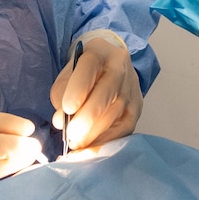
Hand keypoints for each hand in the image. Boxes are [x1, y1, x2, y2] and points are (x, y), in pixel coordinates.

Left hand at [50, 34, 142, 151]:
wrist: (111, 63)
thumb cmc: (83, 71)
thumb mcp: (68, 72)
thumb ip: (61, 92)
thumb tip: (61, 120)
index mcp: (99, 52)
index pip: (90, 66)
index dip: (79, 89)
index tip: (67, 108)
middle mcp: (120, 67)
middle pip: (107, 92)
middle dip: (88, 117)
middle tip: (71, 134)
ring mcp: (131, 88)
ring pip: (115, 112)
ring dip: (94, 133)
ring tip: (76, 144)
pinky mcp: (137, 107)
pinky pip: (125, 128)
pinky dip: (106, 140)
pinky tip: (91, 147)